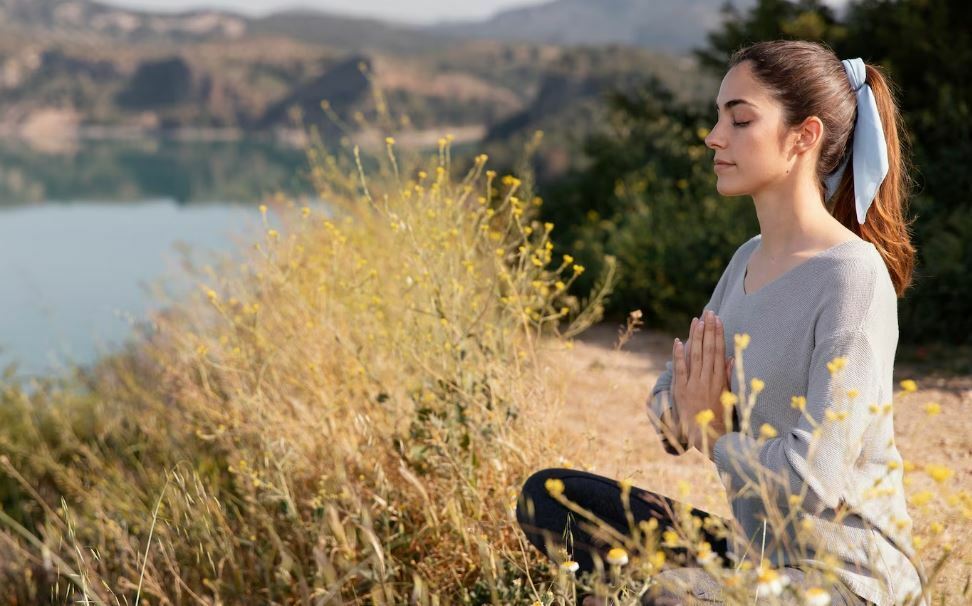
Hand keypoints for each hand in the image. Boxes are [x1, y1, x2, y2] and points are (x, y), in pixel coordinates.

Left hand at [672, 310, 732, 455]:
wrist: (706, 437)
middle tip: (708, 313)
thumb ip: (728, 376)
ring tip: (696, 321)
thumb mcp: (729, 396)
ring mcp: (693, 385)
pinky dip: (679, 355)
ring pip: (695, 356)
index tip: (718, 320)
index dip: (718, 335)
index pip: (719, 352)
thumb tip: (731, 357)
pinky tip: (678, 341)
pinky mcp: (681, 390)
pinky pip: (680, 370)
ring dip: (695, 337)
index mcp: (720, 380)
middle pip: (708, 350)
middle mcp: (707, 380)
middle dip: (708, 330)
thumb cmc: (720, 417)